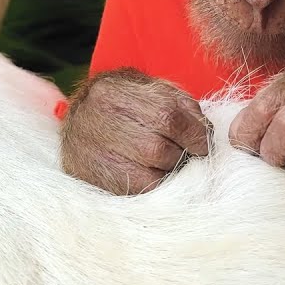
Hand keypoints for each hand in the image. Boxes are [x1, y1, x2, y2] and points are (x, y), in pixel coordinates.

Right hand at [59, 68, 210, 194]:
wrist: (78, 119)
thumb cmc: (125, 103)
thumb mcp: (152, 90)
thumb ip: (183, 107)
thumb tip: (206, 135)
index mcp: (115, 93)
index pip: (168, 118)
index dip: (194, 135)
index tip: (203, 144)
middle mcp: (98, 121)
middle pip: (157, 150)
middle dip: (180, 156)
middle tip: (184, 156)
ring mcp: (91, 153)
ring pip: (148, 178)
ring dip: (168, 175)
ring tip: (168, 166)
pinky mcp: (90, 180)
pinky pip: (135, 195)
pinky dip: (152, 189)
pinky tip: (152, 176)